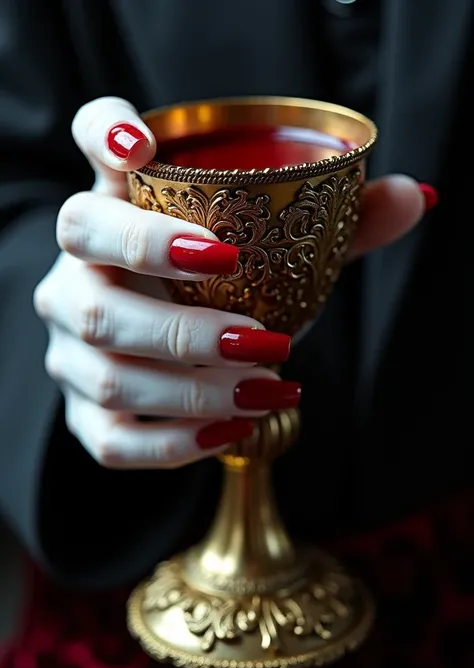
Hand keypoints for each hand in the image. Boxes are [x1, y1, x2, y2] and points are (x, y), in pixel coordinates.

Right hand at [34, 97, 430, 469]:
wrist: (170, 362)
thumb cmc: (221, 294)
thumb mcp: (270, 251)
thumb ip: (338, 222)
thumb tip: (414, 198)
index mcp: (124, 204)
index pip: (90, 134)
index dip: (104, 130)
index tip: (142, 146)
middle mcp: (79, 264)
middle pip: (84, 244)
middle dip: (165, 273)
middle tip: (253, 320)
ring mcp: (71, 340)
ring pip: (107, 360)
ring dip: (193, 380)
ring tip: (268, 382)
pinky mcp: (85, 411)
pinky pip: (111, 437)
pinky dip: (174, 441)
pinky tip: (232, 429)